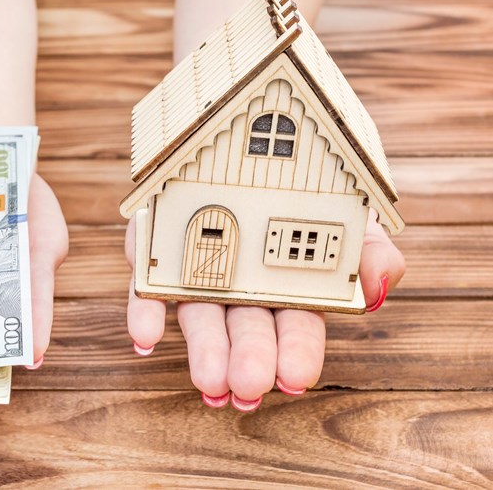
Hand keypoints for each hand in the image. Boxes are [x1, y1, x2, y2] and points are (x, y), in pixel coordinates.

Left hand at [124, 210, 404, 411]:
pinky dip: (145, 312)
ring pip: (200, 315)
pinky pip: (147, 285)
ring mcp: (196, 269)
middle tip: (248, 385)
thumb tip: (377, 289)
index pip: (295, 325)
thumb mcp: (347, 208)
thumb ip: (369, 247)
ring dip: (204, 347)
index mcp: (289, 286)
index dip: (296, 352)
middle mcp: (242, 285)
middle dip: (249, 357)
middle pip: (245, 327)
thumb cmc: (302, 184)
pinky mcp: (157, 250)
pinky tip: (146, 338)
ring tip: (210, 380)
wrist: (242, 138)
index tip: (294, 379)